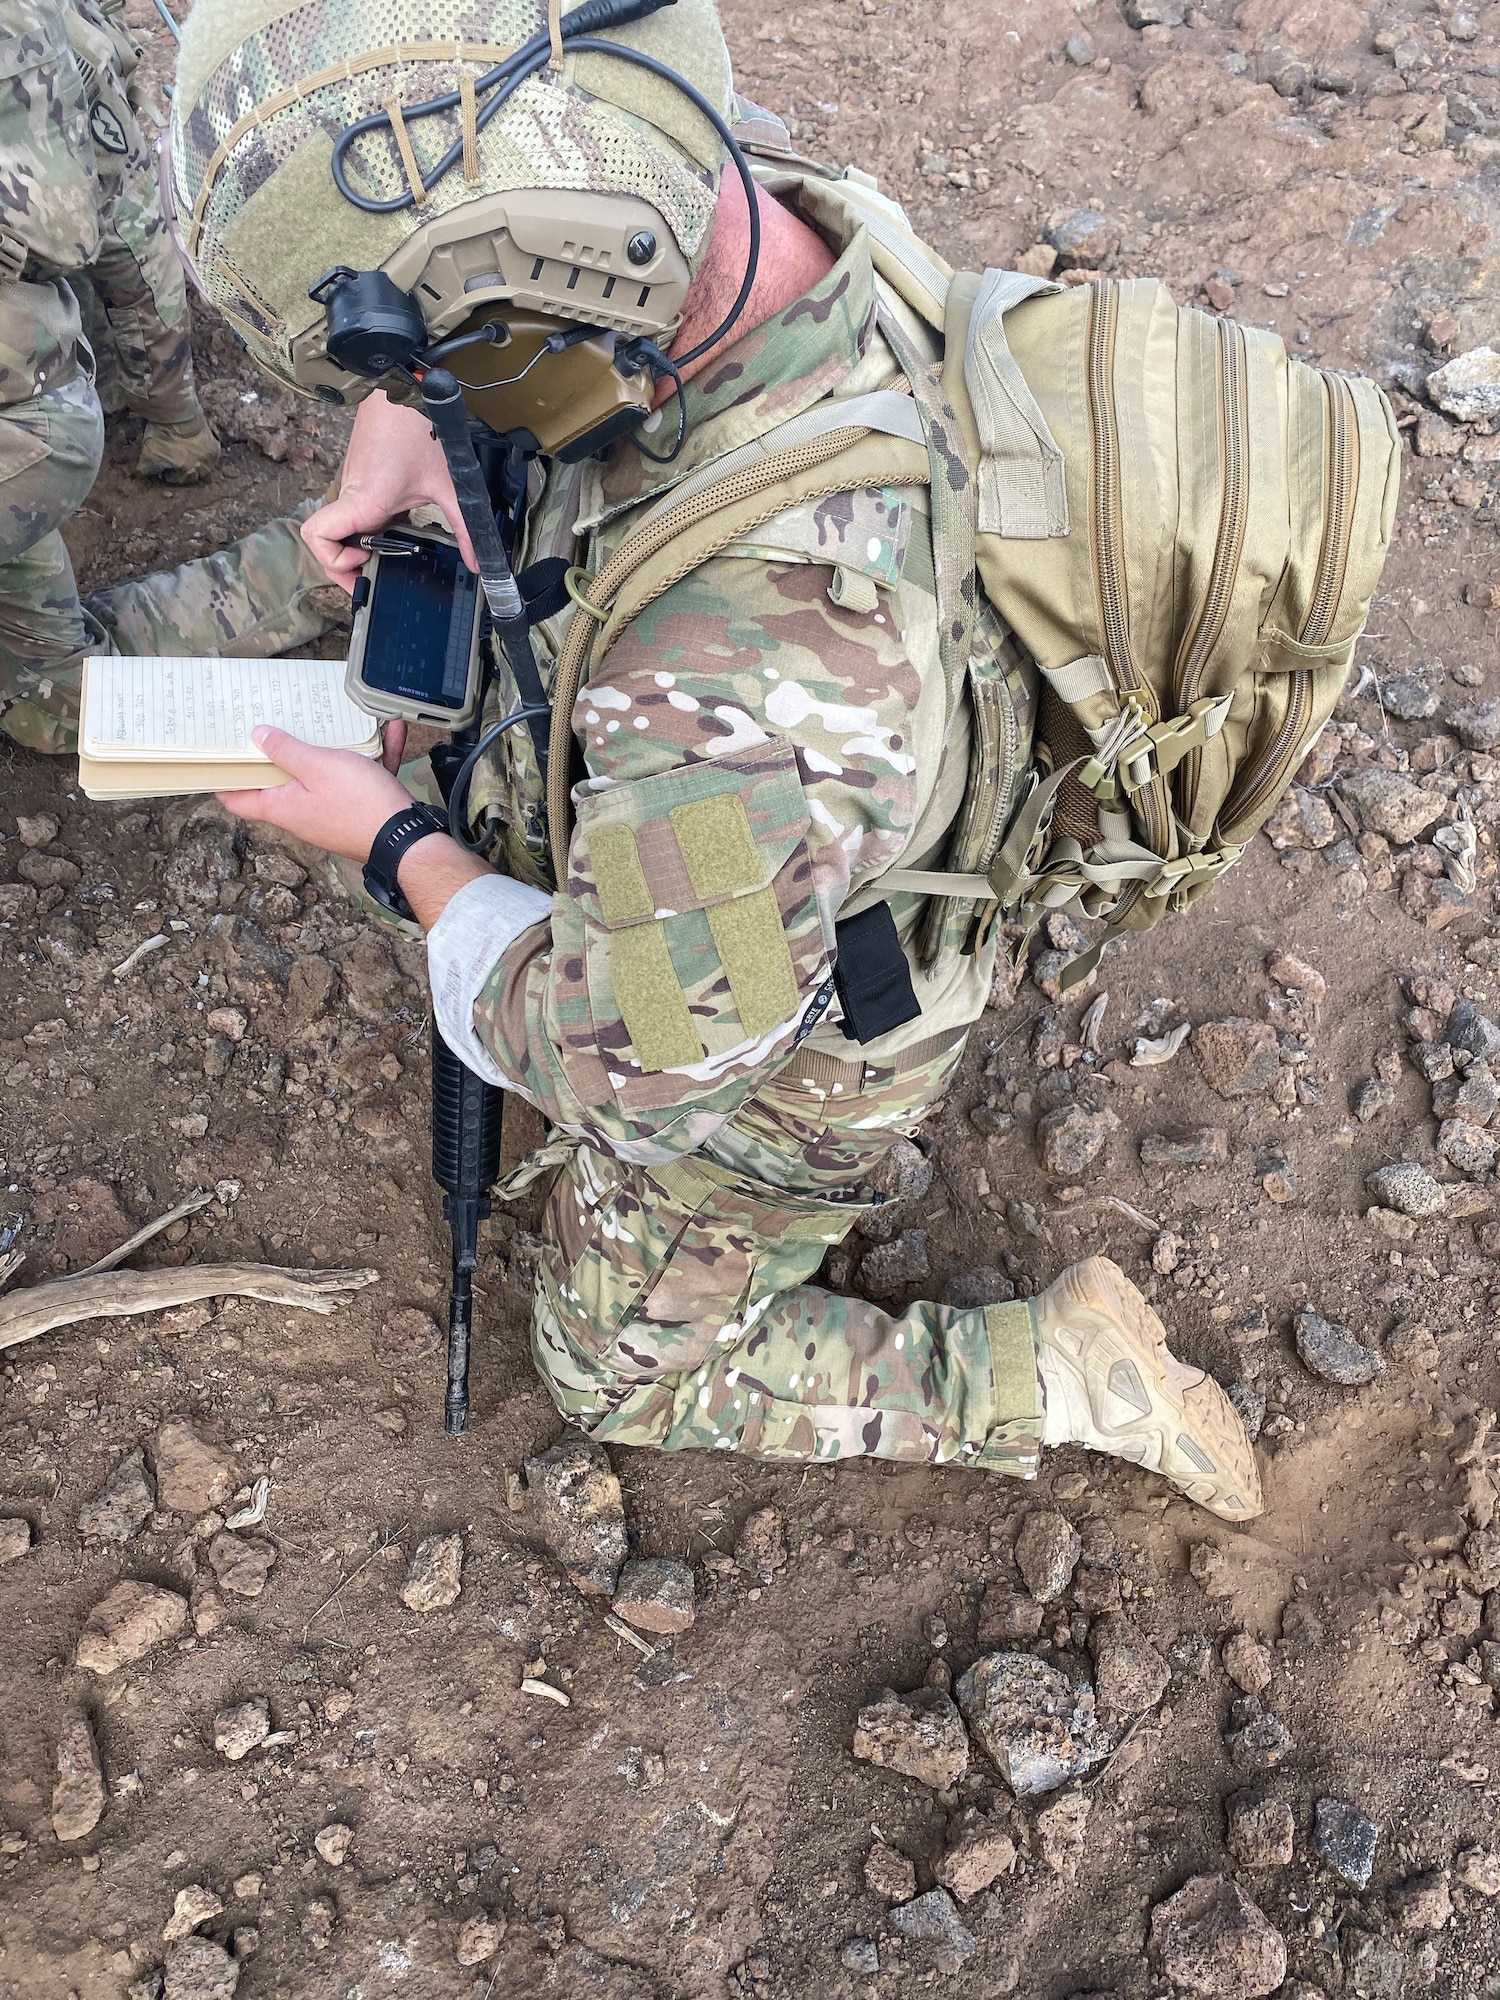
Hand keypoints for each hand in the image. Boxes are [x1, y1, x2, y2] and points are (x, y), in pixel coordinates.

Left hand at [218, 719, 411, 861]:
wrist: (408, 838)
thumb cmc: (358, 804)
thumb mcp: (316, 765)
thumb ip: (285, 750)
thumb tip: (258, 737)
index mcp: (283, 806)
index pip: (237, 800)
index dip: (226, 779)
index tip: (220, 756)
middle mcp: (303, 814)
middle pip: (282, 782)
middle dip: (282, 752)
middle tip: (277, 723)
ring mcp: (332, 813)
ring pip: (326, 775)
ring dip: (335, 749)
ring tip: (340, 722)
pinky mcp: (360, 811)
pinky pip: (361, 778)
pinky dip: (371, 756)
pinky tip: (387, 732)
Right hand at [299, 391, 477, 590]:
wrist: (404, 386)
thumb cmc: (419, 427)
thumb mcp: (450, 484)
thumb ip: (465, 527)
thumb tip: (478, 562)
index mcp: (365, 499)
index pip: (318, 536)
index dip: (333, 562)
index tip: (364, 566)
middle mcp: (351, 494)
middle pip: (326, 542)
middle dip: (344, 566)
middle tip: (374, 575)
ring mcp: (352, 486)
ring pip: (338, 530)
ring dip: (355, 548)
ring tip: (386, 556)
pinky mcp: (360, 479)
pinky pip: (351, 513)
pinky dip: (364, 529)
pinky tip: (393, 530)